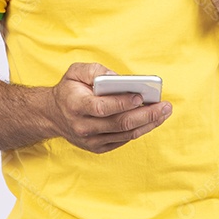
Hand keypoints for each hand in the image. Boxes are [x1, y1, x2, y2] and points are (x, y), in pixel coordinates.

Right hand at [50, 62, 172, 153]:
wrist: (53, 115)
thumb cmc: (69, 90)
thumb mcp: (75, 72)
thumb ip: (94, 70)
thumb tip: (117, 78)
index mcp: (76, 105)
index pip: (103, 107)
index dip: (123, 103)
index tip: (141, 96)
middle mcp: (83, 126)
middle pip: (119, 123)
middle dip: (146, 114)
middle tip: (165, 106)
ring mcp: (90, 140)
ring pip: (125, 134)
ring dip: (148, 124)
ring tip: (164, 112)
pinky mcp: (98, 147)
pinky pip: (123, 140)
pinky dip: (139, 130)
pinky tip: (152, 120)